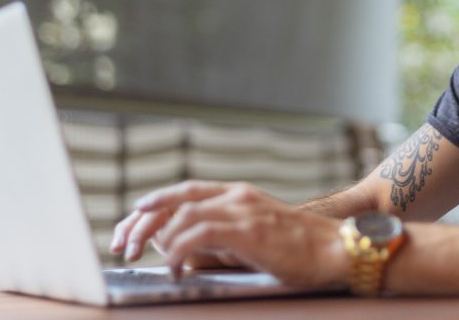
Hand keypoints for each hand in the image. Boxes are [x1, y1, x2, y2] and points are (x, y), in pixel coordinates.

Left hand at [111, 180, 348, 288]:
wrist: (335, 250)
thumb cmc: (298, 250)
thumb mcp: (252, 237)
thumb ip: (218, 237)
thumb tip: (178, 247)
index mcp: (238, 193)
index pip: (185, 192)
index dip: (154, 203)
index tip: (131, 220)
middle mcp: (236, 195)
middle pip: (176, 200)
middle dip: (143, 221)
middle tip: (123, 244)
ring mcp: (242, 210)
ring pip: (182, 216)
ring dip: (154, 237)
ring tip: (140, 257)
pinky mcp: (247, 229)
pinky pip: (199, 234)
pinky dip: (179, 249)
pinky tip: (173, 267)